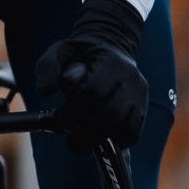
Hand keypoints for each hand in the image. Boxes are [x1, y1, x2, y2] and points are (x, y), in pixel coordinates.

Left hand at [32, 0, 147, 154]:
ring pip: (124, 127)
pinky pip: (132, 134)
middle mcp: (131, 78)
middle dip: (86, 132)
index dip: (74, 110)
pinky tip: (98, 140)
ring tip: (80, 142)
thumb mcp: (59, 52)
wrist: (109, 46)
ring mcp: (139, 94)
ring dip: (99, 140)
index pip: (94, 92)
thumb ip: (48, 68)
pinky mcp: (141, 108)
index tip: (58, 119)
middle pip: (111, 114)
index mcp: (112, 62)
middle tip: (69, 139)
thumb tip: (46, 92)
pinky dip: (115, 142)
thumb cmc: (80, 54)